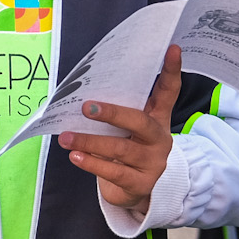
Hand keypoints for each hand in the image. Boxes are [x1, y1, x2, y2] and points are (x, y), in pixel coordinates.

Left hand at [60, 45, 180, 214]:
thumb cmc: (126, 150)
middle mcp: (159, 139)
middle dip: (113, 114)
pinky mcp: (141, 183)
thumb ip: (115, 113)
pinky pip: (114, 172)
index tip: (172, 48)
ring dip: (90, 142)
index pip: (168, 92)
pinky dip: (92, 164)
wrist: (136, 190)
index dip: (172, 71)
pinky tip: (76, 157)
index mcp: (157, 119)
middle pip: (140, 122)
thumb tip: (81, 93)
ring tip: (66, 138)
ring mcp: (152, 162)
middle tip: (86, 107)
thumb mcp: (126, 130)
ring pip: (121, 149)